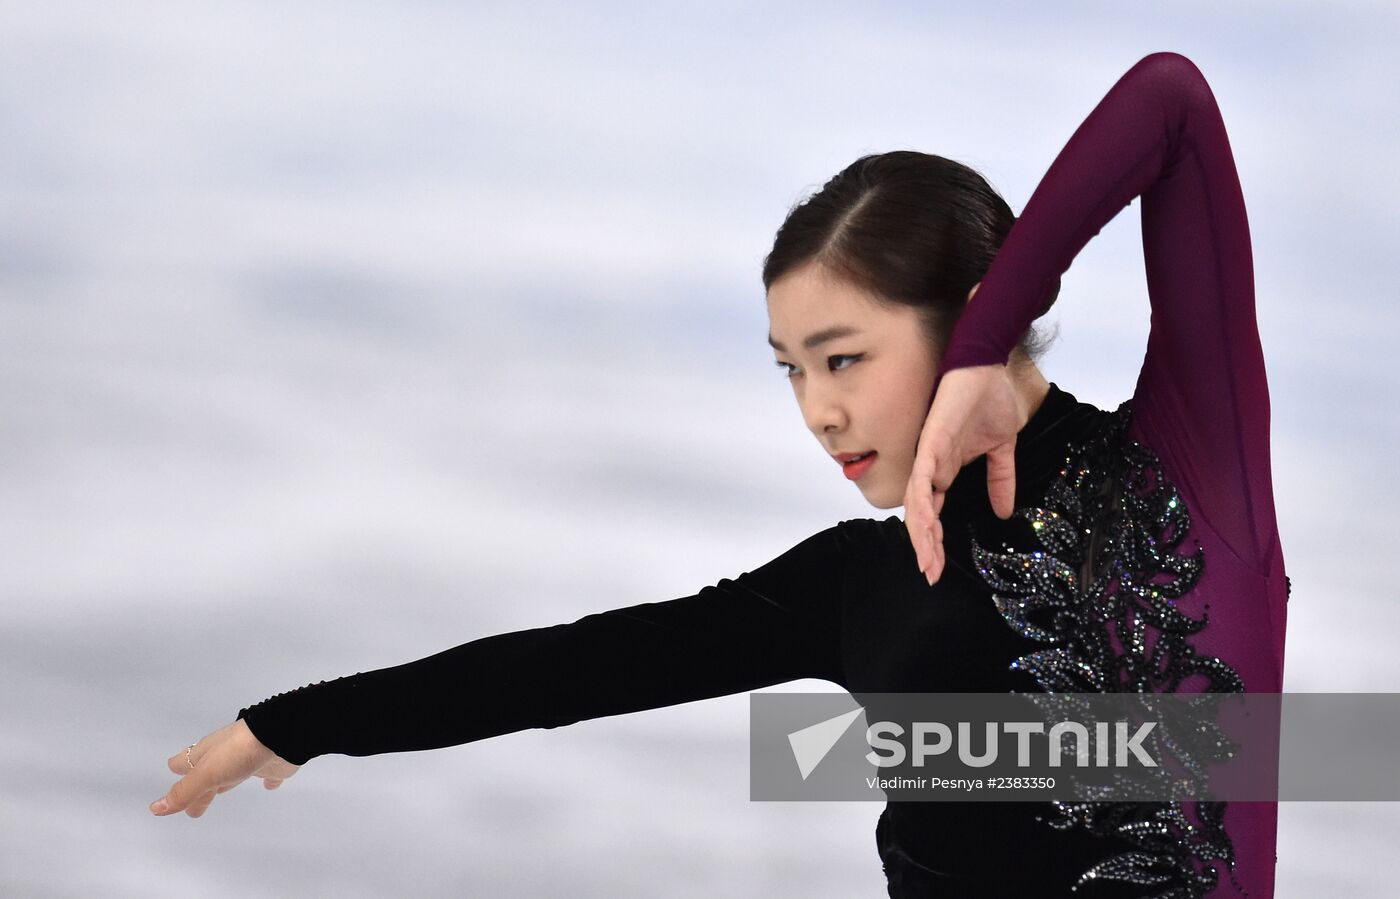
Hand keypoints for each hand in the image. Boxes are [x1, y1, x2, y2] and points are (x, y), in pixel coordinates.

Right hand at [150, 719, 300, 817]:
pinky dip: (267, 780)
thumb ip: (184, 792)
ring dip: (225, 783)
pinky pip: (268, 774)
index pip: (185, 762)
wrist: (281, 736)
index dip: (179, 770)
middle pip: (208, 773)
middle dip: (199, 789)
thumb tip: (154, 808)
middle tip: (193, 809)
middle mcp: (226, 754)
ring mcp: (251, 757)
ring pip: (233, 772)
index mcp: (207, 753)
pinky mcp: (273, 764)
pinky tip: (270, 785)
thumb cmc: (237, 752)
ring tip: (220, 792)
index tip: (173, 775)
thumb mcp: (206, 773)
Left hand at [904, 364, 1027, 584]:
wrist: (987, 367)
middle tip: (931, 575)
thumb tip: (1006, 512)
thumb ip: (1000, 479)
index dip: (935, 540)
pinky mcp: (931, 442)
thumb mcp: (1000, 449)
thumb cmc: (988, 401)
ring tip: (928, 559)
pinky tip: (926, 523)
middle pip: (921, 514)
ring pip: (917, 502)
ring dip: (921, 532)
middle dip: (926, 546)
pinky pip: (922, 476)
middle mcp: (932, 467)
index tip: (940, 568)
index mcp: (945, 469)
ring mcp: (929, 455)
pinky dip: (922, 501)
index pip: (935, 512)